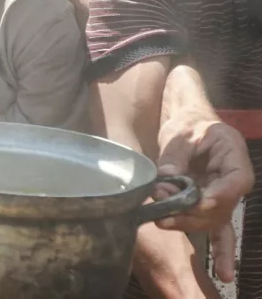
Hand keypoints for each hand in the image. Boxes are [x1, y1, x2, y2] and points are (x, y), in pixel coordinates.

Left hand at [154, 119, 253, 282]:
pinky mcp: (209, 204)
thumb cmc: (189, 123)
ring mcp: (223, 196)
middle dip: (189, 211)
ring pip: (212, 221)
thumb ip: (175, 156)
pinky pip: (219, 231)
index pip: (235, 183)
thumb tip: (166, 180)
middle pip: (219, 207)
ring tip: (162, 219)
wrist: (188, 123)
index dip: (218, 196)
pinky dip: (221, 251)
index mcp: (234, 159)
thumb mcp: (181, 133)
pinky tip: (223, 274)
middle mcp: (233, 181)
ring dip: (186, 222)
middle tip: (161, 208)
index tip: (199, 201)